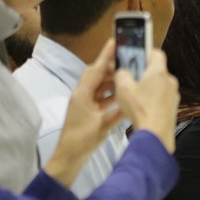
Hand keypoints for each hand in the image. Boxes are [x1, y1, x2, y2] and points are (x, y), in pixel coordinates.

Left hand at [45, 39, 122, 185]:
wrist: (69, 157)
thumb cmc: (83, 140)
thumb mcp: (103, 124)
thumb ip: (117, 110)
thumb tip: (130, 97)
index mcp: (83, 95)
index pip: (95, 70)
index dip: (105, 56)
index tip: (115, 42)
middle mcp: (82, 96)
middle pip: (97, 76)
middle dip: (112, 68)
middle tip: (129, 62)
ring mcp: (84, 104)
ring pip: (100, 87)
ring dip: (112, 82)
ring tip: (128, 77)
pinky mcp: (87, 112)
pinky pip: (100, 98)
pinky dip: (111, 95)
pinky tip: (122, 96)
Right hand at [114, 48, 179, 148]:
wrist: (155, 134)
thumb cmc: (140, 110)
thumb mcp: (123, 88)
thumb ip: (121, 74)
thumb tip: (123, 72)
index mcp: (159, 72)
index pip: (157, 53)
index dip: (146, 53)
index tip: (136, 57)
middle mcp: (170, 81)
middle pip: (157, 70)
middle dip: (144, 73)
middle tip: (131, 79)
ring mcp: (173, 95)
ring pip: (159, 85)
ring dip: (148, 87)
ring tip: (135, 97)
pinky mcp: (173, 107)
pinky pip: (162, 98)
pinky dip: (153, 100)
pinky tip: (143, 108)